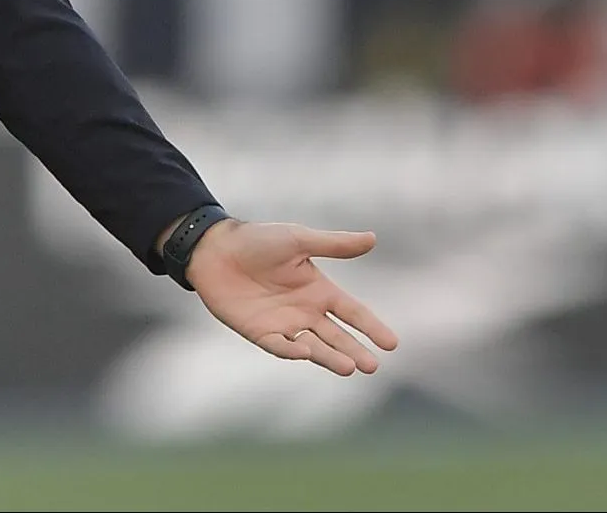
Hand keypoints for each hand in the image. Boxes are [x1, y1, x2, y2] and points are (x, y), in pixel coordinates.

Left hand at [185, 219, 398, 375]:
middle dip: (355, 351)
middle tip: (372, 366)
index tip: (392, 344)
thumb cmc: (257, 240)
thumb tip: (372, 238)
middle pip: (337, 336)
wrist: (214, 250)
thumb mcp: (298, 240)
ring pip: (314, 347)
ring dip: (331, 357)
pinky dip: (292, 351)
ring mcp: (284, 324)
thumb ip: (333, 244)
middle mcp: (305, 311)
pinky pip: (280, 346)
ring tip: (350, 368)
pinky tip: (305, 352)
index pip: (353, 312)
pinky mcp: (260, 332)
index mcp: (319, 289)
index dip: (371, 327)